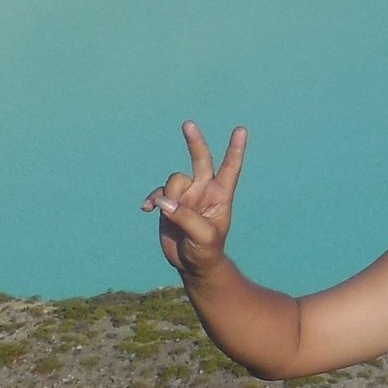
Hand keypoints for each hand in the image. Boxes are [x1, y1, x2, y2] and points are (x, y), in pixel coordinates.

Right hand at [140, 121, 246, 278]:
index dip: (235, 150)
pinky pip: (158, 193)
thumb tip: (164, 201)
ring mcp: (186, 195)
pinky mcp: (170, 203)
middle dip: (194, 142)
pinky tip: (146, 209)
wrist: (192, 263)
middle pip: (200, 160)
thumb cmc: (206, 251)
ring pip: (173, 181)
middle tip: (188, 124)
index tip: (241, 130)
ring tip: (168, 215)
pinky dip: (152, 200)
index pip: (230, 168)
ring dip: (168, 196)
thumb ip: (185, 217)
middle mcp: (204, 190)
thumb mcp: (203, 237)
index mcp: (221, 195)